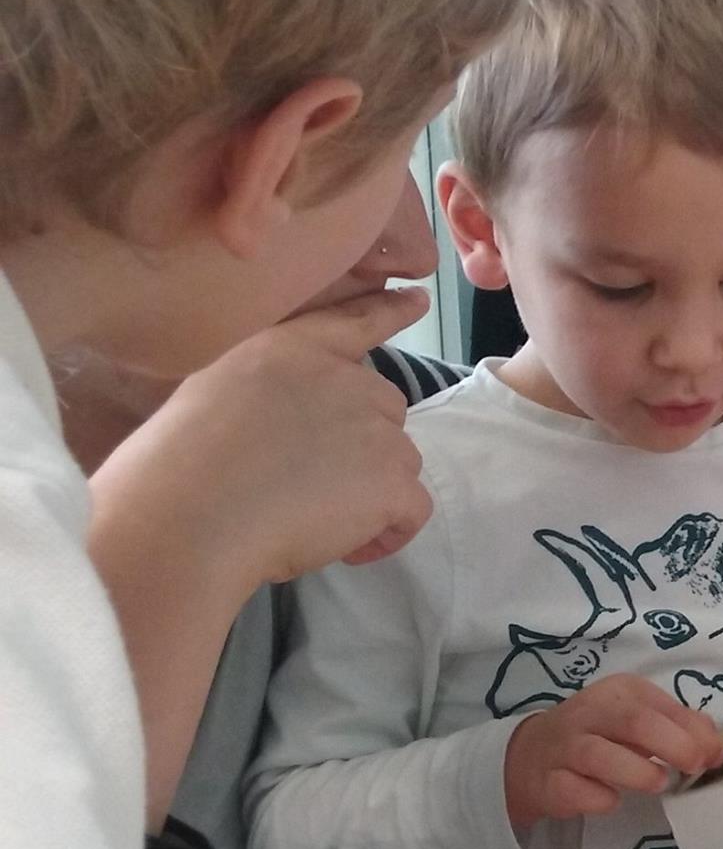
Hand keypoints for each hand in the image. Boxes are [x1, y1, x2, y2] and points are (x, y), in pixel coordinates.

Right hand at [92, 288, 433, 591]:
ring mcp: (375, 428)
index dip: (389, 311)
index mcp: (291, 348)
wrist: (188, 512)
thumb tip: (295, 423)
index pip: (354, 321)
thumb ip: (269, 389)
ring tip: (316, 520)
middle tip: (311, 483)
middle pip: (386, 409)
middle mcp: (343, 378)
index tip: (417, 300)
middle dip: (363, 445)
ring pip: (400, 461)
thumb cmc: (178, 465)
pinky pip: (413, 509)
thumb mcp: (214, 390)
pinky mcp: (391, 481)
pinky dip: (390, 533)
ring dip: (372, 491)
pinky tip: (348, 549)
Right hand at [504, 675, 722, 829]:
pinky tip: (612, 800)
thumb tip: (715, 750)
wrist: (533, 756)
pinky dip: (600, 799)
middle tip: (693, 768)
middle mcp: (590, 713)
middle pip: (635, 722)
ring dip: (637, 772)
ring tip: (658, 783)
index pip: (661, 706)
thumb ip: (680, 729)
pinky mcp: (550, 782)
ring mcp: (565, 747)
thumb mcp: (640, 720)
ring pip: (600, 755)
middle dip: (674, 745)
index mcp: (620, 692)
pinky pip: (576, 791)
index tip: (712, 756)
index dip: (694, 733)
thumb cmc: (601, 736)